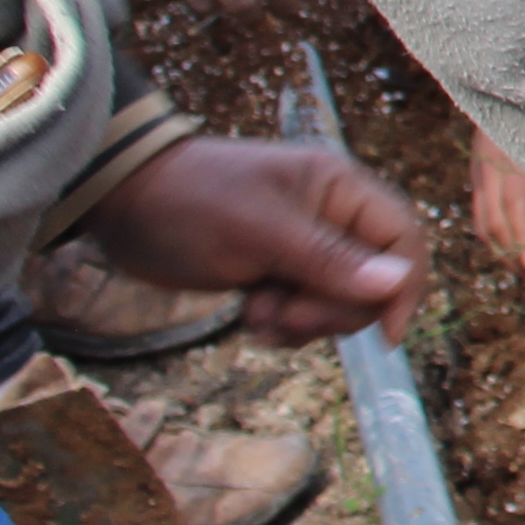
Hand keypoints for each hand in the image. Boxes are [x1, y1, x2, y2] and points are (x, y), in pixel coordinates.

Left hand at [87, 136, 424, 345]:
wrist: (121, 204)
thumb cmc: (191, 204)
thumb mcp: (260, 232)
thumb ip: (330, 259)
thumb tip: (397, 284)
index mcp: (340, 189)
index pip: (402, 238)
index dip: (403, 287)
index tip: (384, 335)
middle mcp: (330, 217)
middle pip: (370, 281)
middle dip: (330, 311)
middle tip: (284, 314)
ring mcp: (302, 246)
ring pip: (335, 302)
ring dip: (300, 322)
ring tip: (257, 313)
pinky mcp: (273, 271)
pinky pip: (302, 310)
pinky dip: (280, 324)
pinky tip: (248, 317)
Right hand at [466, 129, 524, 269]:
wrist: (502, 75)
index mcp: (509, 155)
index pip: (512, 207)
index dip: (522, 239)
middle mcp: (487, 166)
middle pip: (493, 224)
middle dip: (516, 258)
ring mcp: (479, 171)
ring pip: (484, 224)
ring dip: (507, 255)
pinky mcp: (479, 174)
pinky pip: (482, 214)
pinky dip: (499, 238)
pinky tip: (519, 254)